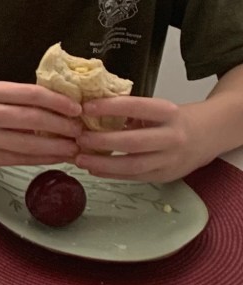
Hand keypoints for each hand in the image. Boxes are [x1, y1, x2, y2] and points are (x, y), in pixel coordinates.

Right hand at [0, 81, 83, 170]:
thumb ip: (15, 99)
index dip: (58, 101)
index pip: (31, 93)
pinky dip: (43, 159)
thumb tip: (56, 106)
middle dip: (63, 126)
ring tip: (74, 147)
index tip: (76, 108)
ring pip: (30, 143)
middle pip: (34, 119)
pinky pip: (21, 159)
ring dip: (58, 146)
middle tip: (80, 130)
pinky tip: (57, 157)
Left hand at [75, 96, 208, 182]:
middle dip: (102, 142)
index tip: (85, 107)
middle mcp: (172, 137)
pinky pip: (135, 177)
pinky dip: (112, 174)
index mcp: (168, 112)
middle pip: (134, 142)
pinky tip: (94, 169)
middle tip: (78, 138)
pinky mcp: (166, 176)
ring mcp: (170, 160)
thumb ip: (129, 110)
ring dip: (103, 164)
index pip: (136, 107)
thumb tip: (89, 109)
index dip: (110, 107)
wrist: (207, 135)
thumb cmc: (172, 118)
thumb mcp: (156, 108)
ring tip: (80, 159)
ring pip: (133, 165)